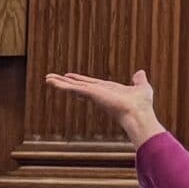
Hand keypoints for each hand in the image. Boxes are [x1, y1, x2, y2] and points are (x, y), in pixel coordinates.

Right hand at [45, 68, 165, 147]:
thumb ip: (139, 80)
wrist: (138, 114)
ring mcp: (93, 94)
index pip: (90, 85)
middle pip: (77, 85)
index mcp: (107, 91)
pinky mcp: (90, 93)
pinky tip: (51, 81)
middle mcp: (98, 93)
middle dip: (65, 82)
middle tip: (52, 79)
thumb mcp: (142, 87)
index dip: (80, 81)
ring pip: (72, 87)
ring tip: (47, 78)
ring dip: (59, 82)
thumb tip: (140, 73)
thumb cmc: (142, 105)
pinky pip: (73, 88)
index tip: (70, 78)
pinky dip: (61, 84)